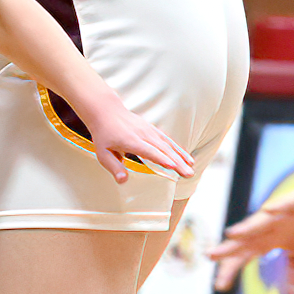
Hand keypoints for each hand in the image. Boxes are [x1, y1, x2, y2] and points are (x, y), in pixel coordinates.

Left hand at [78, 98, 195, 185]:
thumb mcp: (102, 153)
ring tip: (191, 168)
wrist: (107, 112)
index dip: (160, 158)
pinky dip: (178, 149)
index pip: (148, 150)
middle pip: (162, 149)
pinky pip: (168, 140)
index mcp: (130, 141)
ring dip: (181, 157)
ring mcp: (149, 131)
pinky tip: (187, 158)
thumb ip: (114, 167)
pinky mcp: (153, 130)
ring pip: (168, 145)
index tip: (172, 166)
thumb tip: (123, 181)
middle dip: (177, 162)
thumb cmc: (103, 135)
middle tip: (188, 174)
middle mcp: (143, 135)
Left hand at [211, 166, 293, 293]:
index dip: (231, 268)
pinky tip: (269, 210)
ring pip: (260, 220)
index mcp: (266, 240)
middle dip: (228, 248)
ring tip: (231, 234)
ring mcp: (280, 212)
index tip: (219, 286)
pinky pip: (287, 203)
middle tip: (210, 256)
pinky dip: (278, 207)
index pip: (243, 256)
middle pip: (244, 239)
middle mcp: (267, 226)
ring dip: (247, 227)